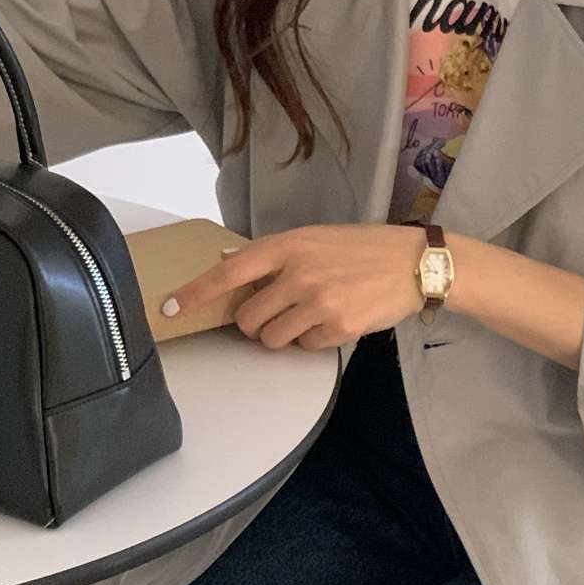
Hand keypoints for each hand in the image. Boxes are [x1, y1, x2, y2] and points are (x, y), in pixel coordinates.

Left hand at [163, 224, 423, 349]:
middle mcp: (299, 274)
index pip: (229, 273)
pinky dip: (313, 340)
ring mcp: (319, 302)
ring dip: (282, 335)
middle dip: (254, 324)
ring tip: (307, 317)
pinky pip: (305, 346)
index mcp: (288, 246)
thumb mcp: (315, 238)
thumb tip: (229, 262)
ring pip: (273, 338)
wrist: (413, 263)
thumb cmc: (363, 248)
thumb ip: (274, 253)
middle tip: (274, 315)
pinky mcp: (338, 327)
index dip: (195, 293)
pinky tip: (333, 320)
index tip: (170, 307)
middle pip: (248, 318)